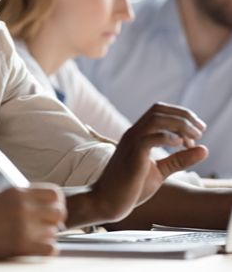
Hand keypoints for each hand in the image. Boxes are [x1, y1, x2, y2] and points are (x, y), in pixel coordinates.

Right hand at [0, 185, 65, 259]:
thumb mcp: (2, 197)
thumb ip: (25, 198)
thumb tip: (48, 206)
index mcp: (19, 192)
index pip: (54, 192)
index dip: (57, 202)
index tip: (52, 210)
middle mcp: (24, 206)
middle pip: (59, 211)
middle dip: (56, 220)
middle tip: (48, 226)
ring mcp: (23, 225)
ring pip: (54, 231)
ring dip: (48, 236)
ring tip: (35, 238)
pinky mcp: (21, 245)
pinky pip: (50, 248)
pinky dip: (48, 249)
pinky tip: (39, 249)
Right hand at [87, 102, 207, 223]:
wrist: (106, 201)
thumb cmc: (130, 188)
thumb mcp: (160, 171)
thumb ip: (179, 160)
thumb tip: (204, 149)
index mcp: (138, 135)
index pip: (159, 112)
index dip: (180, 115)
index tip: (197, 131)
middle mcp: (133, 133)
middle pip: (158, 110)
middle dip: (183, 116)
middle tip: (200, 130)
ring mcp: (131, 142)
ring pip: (155, 119)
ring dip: (179, 124)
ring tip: (193, 137)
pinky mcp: (132, 154)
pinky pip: (150, 138)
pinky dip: (168, 137)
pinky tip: (180, 145)